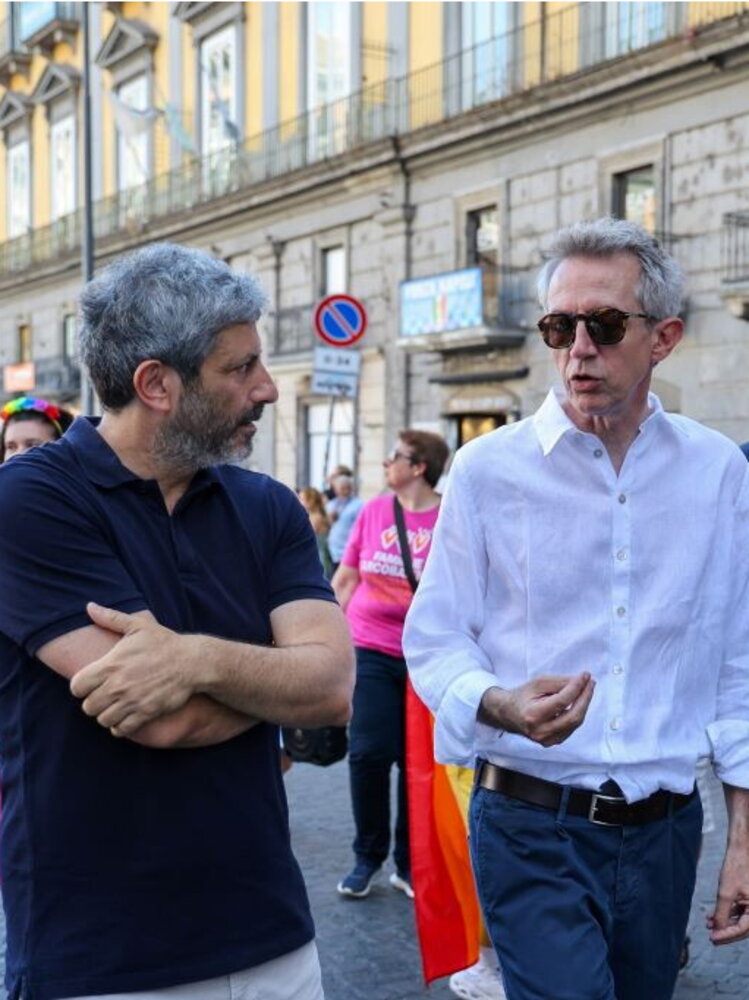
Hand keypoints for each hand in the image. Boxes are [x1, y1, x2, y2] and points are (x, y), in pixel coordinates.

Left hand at [69, 603, 196, 735]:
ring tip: (114, 707)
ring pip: (103, 719)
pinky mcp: (146, 713)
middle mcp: (118, 686)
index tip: (91, 683)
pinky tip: (125, 717)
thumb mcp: (138, 626)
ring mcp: (132, 701)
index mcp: (110, 665)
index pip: (77, 687)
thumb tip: (89, 606)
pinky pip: (121, 729)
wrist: (192, 662)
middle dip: (94, 702)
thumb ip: (110, 618)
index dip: (81, 686)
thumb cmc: (164, 642)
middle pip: (88, 707)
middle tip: (104, 696)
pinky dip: (120, 726)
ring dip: (106, 715)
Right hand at [478, 673, 594, 747]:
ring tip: (586, 690)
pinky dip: (577, 715)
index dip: (576, 687)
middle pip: (573, 716)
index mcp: (533, 714)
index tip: (585, 675)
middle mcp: (540, 730)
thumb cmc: (522, 696)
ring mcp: (546, 740)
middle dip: (585, 698)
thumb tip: (581, 681)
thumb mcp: (537, 683)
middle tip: (591, 683)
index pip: (562, 701)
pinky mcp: (551, 742)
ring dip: (584, 705)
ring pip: (575, 724)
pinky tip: (577, 703)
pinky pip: (571, 729)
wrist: (507, 713)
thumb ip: (559, 682)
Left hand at [708, 843, 748, 944]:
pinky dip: (726, 913)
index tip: (713, 939)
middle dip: (726, 932)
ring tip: (708, 925)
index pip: (743, 929)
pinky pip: (738, 910)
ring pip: (739, 919)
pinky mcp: (748, 897)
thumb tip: (718, 929)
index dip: (727, 935)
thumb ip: (722, 912)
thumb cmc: (736, 868)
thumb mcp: (726, 892)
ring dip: (724, 922)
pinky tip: (712, 916)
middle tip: (711, 938)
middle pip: (743, 927)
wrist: (741, 849)